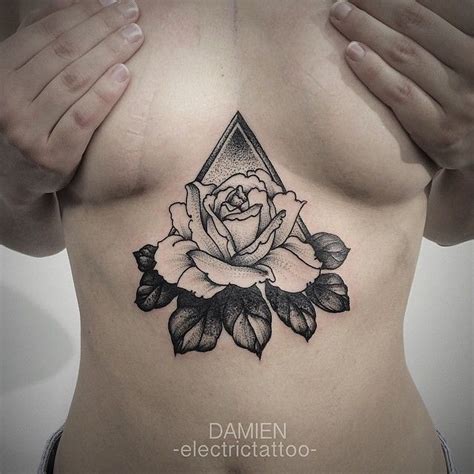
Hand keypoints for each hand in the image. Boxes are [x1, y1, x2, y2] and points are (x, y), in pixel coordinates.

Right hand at [0, 0, 143, 204]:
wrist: (18, 176)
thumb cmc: (28, 120)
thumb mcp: (24, 80)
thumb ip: (40, 45)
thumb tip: (70, 2)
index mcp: (0, 72)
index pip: (46, 33)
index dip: (83, 14)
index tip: (113, 3)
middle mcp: (8, 98)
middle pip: (63, 54)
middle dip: (102, 29)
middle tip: (133, 14)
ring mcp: (28, 129)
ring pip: (74, 82)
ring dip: (108, 54)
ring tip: (135, 37)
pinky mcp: (52, 155)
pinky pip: (83, 119)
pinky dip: (104, 95)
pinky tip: (125, 76)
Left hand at [329, 0, 473, 171]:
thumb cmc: (460, 93)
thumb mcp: (460, 57)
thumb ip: (440, 31)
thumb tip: (399, 5)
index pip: (445, 3)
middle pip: (418, 23)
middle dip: (378, 4)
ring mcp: (460, 100)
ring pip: (405, 55)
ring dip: (367, 30)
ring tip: (340, 14)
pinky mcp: (440, 130)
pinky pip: (400, 94)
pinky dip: (373, 71)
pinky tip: (351, 53)